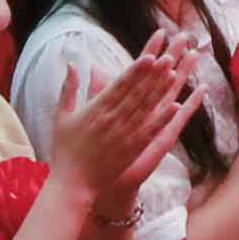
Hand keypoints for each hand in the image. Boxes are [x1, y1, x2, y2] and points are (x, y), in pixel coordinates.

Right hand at [49, 39, 197, 196]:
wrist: (73, 184)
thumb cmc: (65, 150)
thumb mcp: (62, 115)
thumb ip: (68, 88)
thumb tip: (71, 63)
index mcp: (95, 109)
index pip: (120, 84)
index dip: (136, 69)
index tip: (150, 55)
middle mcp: (112, 120)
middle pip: (137, 93)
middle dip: (153, 74)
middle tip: (168, 57)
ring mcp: (124, 135)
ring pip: (146, 108)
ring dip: (160, 90)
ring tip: (174, 73)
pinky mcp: (132, 150)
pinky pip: (150, 131)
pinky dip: (163, 118)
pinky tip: (176, 106)